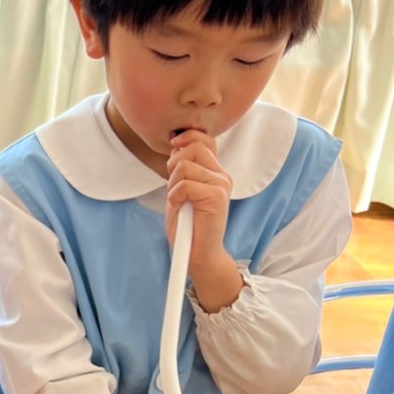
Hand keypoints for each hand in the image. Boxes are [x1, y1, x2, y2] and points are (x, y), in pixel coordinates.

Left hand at [164, 129, 233, 271]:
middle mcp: (221, 175)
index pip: (204, 139)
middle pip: (194, 146)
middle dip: (174, 163)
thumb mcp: (180, 191)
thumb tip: (177, 145)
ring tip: (180, 201)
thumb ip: (182, 169)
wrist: (198, 255)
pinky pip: (184, 184)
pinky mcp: (216, 196)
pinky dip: (175, 197)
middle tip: (175, 186)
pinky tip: (182, 209)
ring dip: (173, 184)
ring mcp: (221, 184)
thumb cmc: (187, 226)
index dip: (186, 138)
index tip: (173, 148)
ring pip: (185, 166)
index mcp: (214, 172)